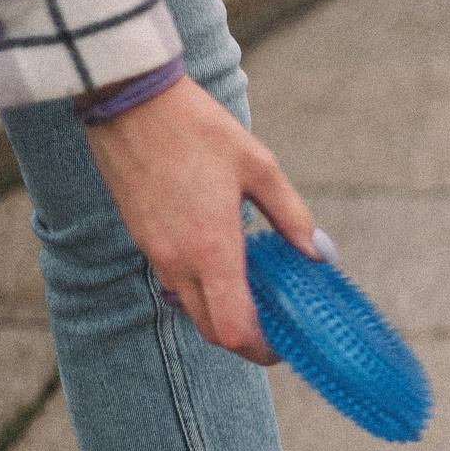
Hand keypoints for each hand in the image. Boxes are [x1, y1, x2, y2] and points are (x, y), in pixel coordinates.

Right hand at [83, 75, 319, 363]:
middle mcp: (177, 260)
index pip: (233, 330)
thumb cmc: (196, 128)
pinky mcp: (141, 236)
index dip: (261, 350)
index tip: (285, 345)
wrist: (128, 100)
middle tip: (276, 323)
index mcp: (211, 249)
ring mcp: (153, 250)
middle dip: (245, 338)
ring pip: (190, 308)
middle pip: (211, 330)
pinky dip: (201, 288)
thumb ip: (292, 216)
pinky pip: (173, 281)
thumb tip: (321, 254)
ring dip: (222, 312)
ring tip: (256, 289)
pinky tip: (225, 261)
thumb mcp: (259, 166)